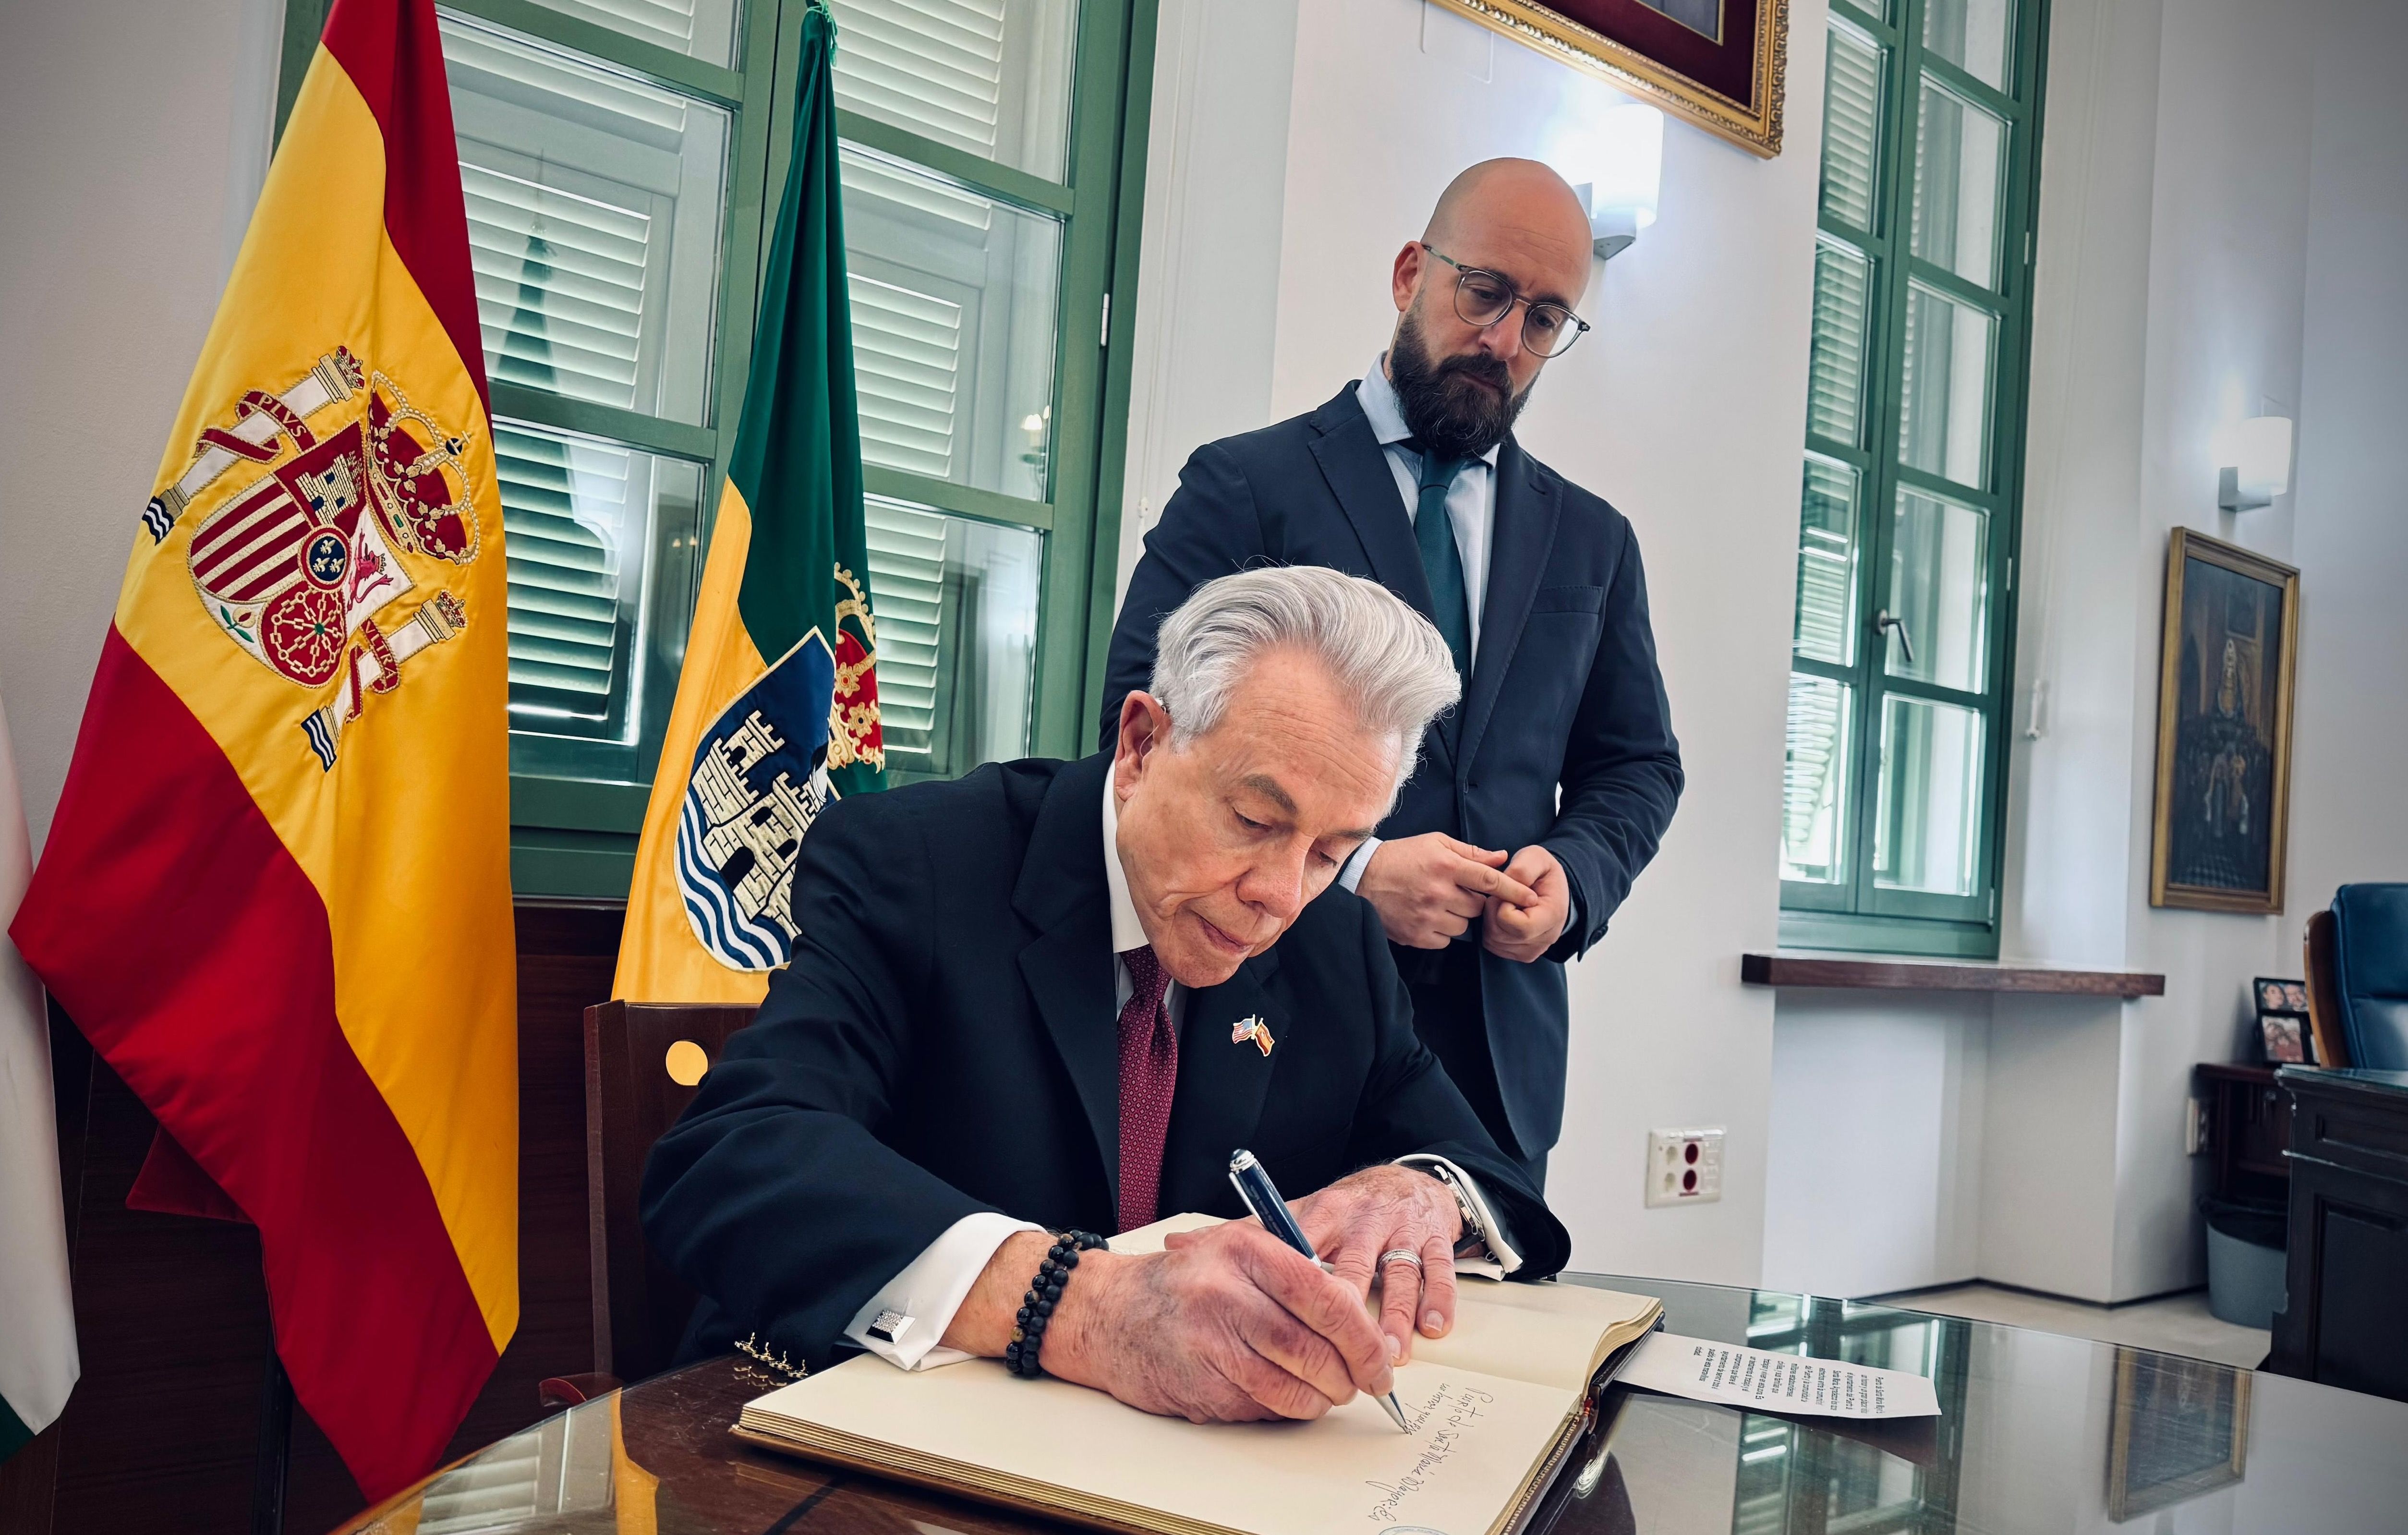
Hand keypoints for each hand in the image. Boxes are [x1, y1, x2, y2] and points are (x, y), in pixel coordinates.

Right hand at [1040, 1221, 1397, 1422]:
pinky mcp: (1198, 1384)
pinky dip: (1285, 1409)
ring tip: (1327, 1392)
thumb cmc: (1182, 1283)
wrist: (1105, 1311)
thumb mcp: (1235, 1252)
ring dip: (1321, 1399)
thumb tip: (1359, 1319)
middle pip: (1315, 1348)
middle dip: (1352, 1375)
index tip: (1381, 1358)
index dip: (1365, 1336)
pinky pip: (1262, 1407)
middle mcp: (1227, 1293)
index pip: (1328, 1297)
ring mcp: (1209, 1342)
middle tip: (1364, 1382)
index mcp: (1246, 1250)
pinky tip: (1284, 1396)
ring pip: (1293, 1387)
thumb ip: (1294, 1274)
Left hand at [1287, 1164, 1461, 1363]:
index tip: (1290, 1327)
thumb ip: (1277, 1235)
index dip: (1300, 1292)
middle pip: (1355, 1268)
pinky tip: (1433, 1327)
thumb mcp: (1312, 1211)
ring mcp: (1403, 1229)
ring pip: (1400, 1273)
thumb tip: (1224, 1253)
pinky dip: (1439, 1300)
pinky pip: (1439, 1269)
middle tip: (1346, 1355)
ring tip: (1391, 1355)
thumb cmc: (1352, 1208)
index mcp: (1326, 1214)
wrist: (1409, 1180)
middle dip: (1350, 1315)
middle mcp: (1365, 1220)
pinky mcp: (1436, 1237)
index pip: (1307, 1252)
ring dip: (1396, 1317)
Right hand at [1357, 833, 1537, 949]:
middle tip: (1455, 891)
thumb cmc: (1402, 857)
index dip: (1514, 890)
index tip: (1532, 898)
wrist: (1361, 879)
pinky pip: (1446, 940)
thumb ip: (1470, 852)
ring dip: (1458, 917)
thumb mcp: (1435, 843)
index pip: (1489, 880)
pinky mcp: (1417, 936)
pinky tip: (1428, 916)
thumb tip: (1502, 857)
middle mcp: (1438, 892)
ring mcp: (1427, 916)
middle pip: (1478, 907)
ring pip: (1463, 926)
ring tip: (1437, 902)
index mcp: (1445, 865)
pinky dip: (1442, 931)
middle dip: (1473, 901)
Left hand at [1482, 844, 1570, 961]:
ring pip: (1494, 942)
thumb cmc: (1543, 872)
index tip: (1508, 890)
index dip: (1502, 906)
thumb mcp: (1536, 858)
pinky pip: (1493, 946)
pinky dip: (1491, 930)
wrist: (1551, 888)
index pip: (1518, 925)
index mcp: (1553, 915)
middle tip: (1502, 896)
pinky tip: (1502, 915)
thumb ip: (1522, 869)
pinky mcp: (1522, 953)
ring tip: (1503, 904)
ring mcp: (1534, 949)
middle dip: (1493, 911)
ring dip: (1490, 920)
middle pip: (1501, 935)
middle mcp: (1546, 938)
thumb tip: (1507, 884)